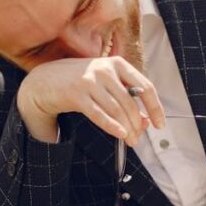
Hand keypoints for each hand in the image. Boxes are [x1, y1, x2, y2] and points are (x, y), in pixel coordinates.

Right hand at [16, 56, 164, 144]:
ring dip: (126, 128)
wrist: (45, 80)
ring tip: (131, 141)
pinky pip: (98, 114)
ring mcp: (89, 81)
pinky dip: (111, 126)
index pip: (144, 87)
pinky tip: (120, 134)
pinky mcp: (76, 94)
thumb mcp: (105, 83)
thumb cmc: (80, 81)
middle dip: (137, 124)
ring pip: (116, 110)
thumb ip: (125, 98)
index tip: (160, 123)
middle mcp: (104, 70)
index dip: (155, 107)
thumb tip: (145, 121)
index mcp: (117, 64)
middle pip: (129, 103)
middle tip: (139, 138)